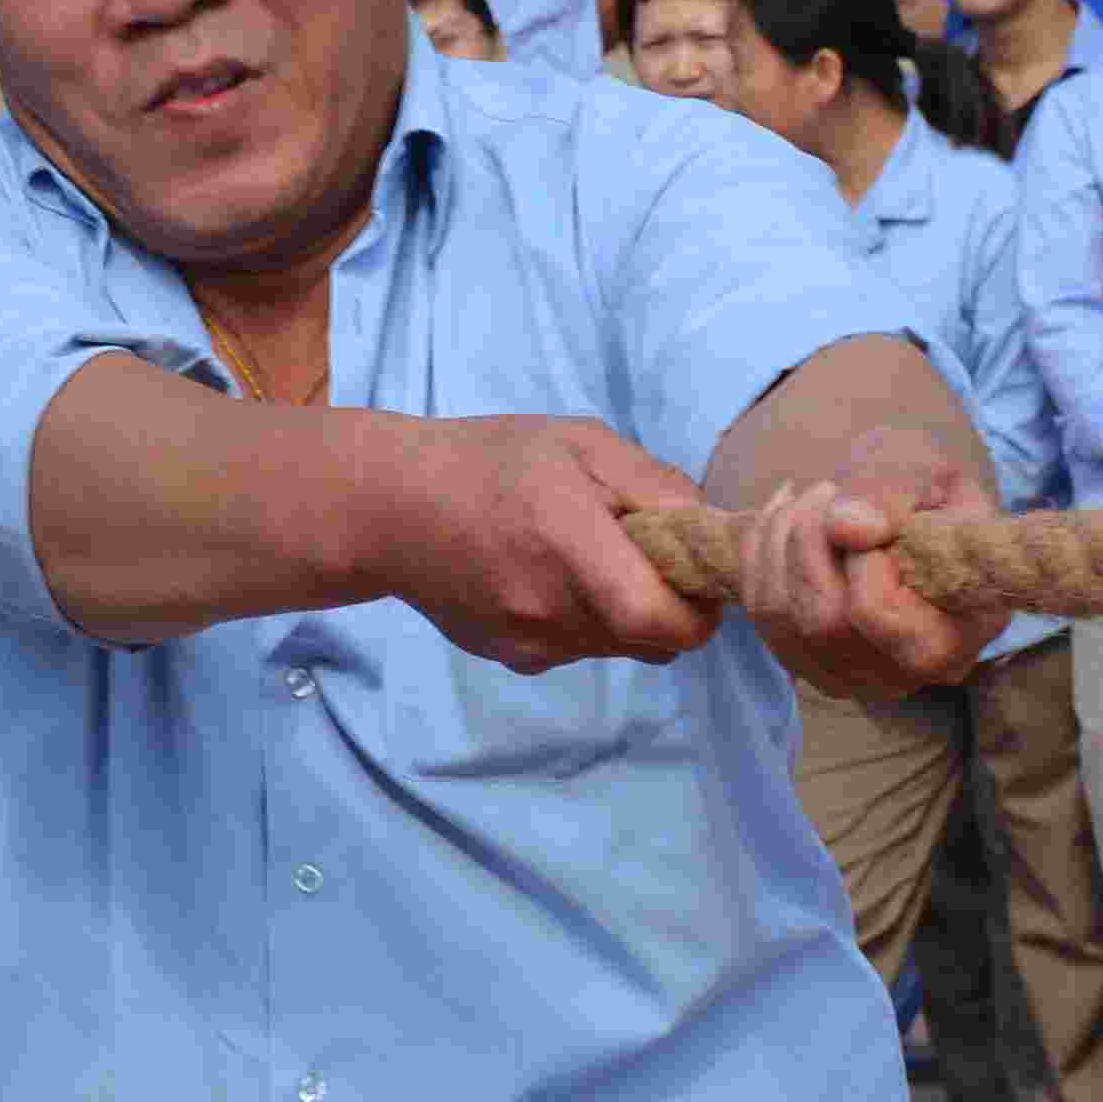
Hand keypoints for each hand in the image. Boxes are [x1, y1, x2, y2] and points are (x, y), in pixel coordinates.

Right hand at [375, 414, 720, 670]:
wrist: (391, 509)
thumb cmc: (493, 461)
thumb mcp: (581, 442)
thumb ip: (655, 486)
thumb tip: (712, 531)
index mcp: (569, 543)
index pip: (663, 622)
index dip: (701, 613)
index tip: (700, 578)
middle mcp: (550, 608)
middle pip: (653, 642)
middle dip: (667, 606)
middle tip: (646, 556)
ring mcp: (528, 643)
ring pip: (618, 648)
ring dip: (624, 614)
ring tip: (585, 559)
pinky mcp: (513, 659)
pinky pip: (580, 651)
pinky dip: (584, 622)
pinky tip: (546, 579)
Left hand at [728, 480, 980, 700]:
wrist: (908, 512)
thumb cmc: (929, 495)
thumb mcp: (929, 470)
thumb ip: (894, 491)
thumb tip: (846, 528)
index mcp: (959, 632)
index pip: (878, 612)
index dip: (859, 555)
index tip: (867, 510)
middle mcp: (906, 673)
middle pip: (824, 622)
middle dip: (809, 539)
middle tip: (826, 489)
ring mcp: (853, 677)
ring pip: (782, 617)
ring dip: (780, 540)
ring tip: (812, 499)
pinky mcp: (809, 665)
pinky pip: (761, 613)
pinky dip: (760, 553)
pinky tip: (787, 517)